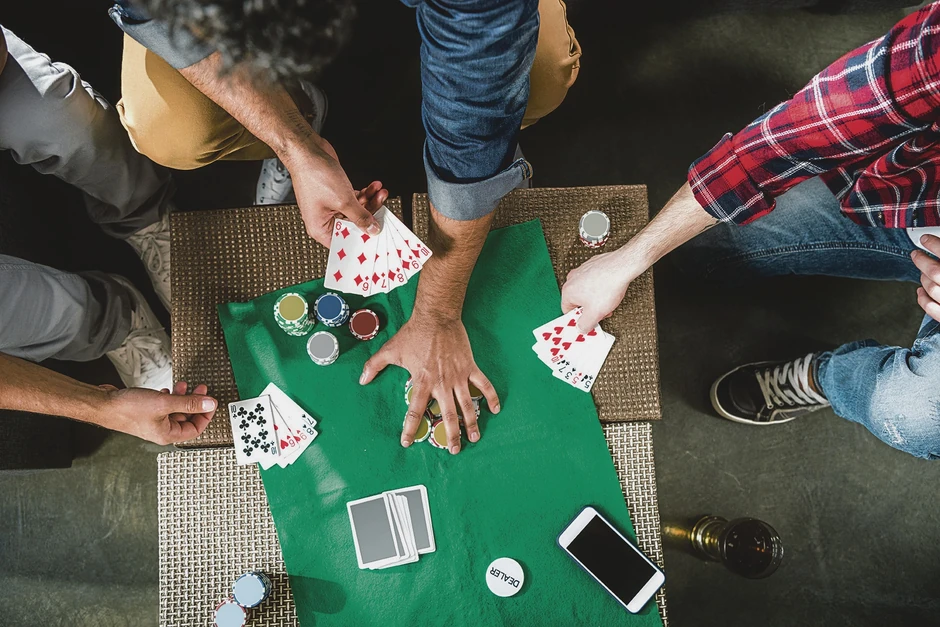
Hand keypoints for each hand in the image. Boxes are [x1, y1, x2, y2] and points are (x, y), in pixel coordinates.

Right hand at [102, 381, 216, 444]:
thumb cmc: (127, 409)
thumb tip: (209, 404)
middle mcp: (161, 430)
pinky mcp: (146, 412)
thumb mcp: (164, 403)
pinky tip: (168, 389)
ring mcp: (153, 421)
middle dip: (195, 402)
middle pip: (187, 418)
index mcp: (168, 434)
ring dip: (182, 397)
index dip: (206, 415)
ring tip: (184, 386)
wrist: (103, 404)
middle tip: (201, 389)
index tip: (211, 402)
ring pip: (176, 410)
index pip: (196, 429)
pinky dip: (170, 397)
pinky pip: (164, 406)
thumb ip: (189, 403)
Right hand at [284, 137, 388, 246]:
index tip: (377, 236)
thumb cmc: (314, 174)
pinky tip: (373, 187)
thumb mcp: (343, 200)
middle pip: (353, 226)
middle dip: (370, 215)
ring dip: (370, 201)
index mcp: (320, 228)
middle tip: (384, 210)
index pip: (345, 243)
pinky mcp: (335, 194)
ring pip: (356, 210)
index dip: (362, 240)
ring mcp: (330, 206)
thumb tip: (372, 229)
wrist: (307, 150)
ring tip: (380, 193)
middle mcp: (324, 220)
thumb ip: (360, 216)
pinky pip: (354, 199)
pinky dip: (364, 193)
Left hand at [359, 315, 499, 453]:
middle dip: (451, 436)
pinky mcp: (470, 367)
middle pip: (448, 416)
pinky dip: (491, 397)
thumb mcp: (390, 350)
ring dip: (471, 424)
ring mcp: (458, 376)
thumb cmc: (413, 333)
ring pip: (467, 406)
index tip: (407, 442)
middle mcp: (441, 383)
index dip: (410, 428)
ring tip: (474, 438)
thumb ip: (374, 366)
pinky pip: (484, 385)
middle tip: (454, 450)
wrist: (436, 317)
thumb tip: (361, 380)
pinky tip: (495, 410)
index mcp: (422, 382)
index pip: (415, 411)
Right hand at [561, 250, 633, 330]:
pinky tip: (609, 290)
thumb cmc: (608, 286)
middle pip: (577, 301)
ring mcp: (582, 270)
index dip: (579, 319)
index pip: (567, 311)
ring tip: (607, 301)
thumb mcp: (595, 314)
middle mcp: (572, 279)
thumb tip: (581, 328)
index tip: (587, 321)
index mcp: (568, 291)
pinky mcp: (592, 265)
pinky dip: (600, 287)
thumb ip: (584, 325)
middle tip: (600, 312)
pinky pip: (593, 281)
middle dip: (590, 309)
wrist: (622, 267)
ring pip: (586, 291)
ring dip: (596, 299)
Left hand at [913, 234, 939, 320]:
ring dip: (923, 278)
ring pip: (932, 288)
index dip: (934, 244)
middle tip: (915, 254)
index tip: (925, 239)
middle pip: (935, 271)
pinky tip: (920, 291)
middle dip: (922, 261)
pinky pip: (932, 309)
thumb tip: (936, 247)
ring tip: (922, 272)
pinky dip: (923, 299)